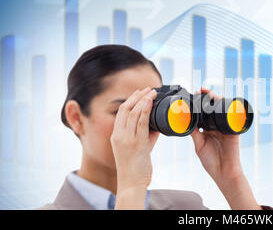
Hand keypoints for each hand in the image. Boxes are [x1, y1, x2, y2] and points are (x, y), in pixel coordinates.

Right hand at [110, 87, 158, 208]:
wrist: (131, 183)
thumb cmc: (135, 167)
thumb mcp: (138, 147)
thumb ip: (145, 134)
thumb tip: (157, 123)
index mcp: (116, 135)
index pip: (121, 112)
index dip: (131, 99)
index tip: (140, 92)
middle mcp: (119, 135)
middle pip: (125, 109)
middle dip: (137, 96)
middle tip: (148, 89)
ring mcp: (126, 139)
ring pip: (133, 113)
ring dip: (144, 100)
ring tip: (153, 92)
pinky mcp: (136, 144)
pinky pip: (141, 123)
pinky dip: (146, 110)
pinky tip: (150, 102)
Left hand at [191, 88, 242, 181]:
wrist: (224, 172)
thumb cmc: (211, 161)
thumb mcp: (199, 144)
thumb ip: (194, 132)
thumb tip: (184, 120)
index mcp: (208, 129)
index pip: (204, 112)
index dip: (199, 103)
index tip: (193, 94)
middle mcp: (217, 126)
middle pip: (213, 108)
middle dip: (208, 97)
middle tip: (200, 90)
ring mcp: (226, 127)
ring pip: (222, 109)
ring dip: (216, 99)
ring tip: (209, 94)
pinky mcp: (234, 130)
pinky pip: (233, 116)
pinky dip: (229, 108)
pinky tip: (223, 101)